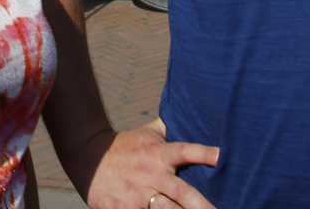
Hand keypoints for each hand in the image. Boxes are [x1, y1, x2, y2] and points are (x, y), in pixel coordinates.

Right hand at [82, 120, 218, 208]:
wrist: (88, 158)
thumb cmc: (125, 146)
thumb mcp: (147, 133)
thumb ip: (170, 127)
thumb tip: (191, 110)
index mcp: (159, 154)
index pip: (185, 151)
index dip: (203, 153)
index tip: (221, 156)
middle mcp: (151, 175)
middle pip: (182, 192)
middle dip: (201, 205)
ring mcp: (136, 195)